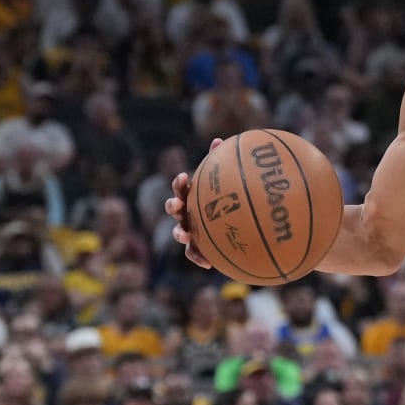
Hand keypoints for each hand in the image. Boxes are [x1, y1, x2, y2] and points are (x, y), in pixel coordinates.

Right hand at [164, 137, 225, 269]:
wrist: (231, 228)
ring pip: (178, 233)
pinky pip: (193, 254)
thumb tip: (219, 139)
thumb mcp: (223, 184)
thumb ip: (219, 163)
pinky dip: (198, 258)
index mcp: (191, 197)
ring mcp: (188, 230)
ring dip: (179, 234)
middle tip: (178, 205)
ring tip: (185, 236)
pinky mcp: (196, 248)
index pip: (180, 188)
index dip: (179, 183)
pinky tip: (208, 264)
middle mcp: (185, 213)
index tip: (185, 176)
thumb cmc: (226, 202)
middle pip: (173, 209)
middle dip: (173, 206)